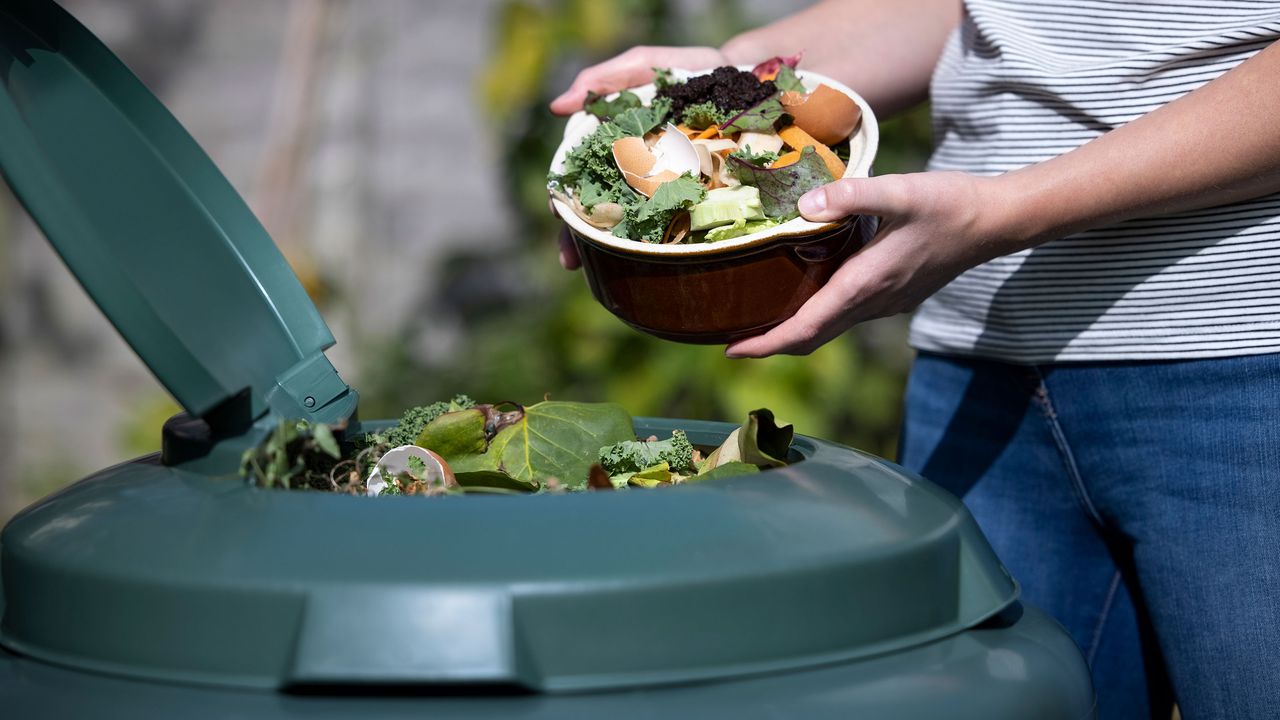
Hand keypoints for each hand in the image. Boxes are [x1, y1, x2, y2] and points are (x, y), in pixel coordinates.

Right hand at [550, 45, 729, 270]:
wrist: (746, 81)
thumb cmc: (688, 73)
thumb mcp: (643, 66)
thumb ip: (604, 79)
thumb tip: (557, 106)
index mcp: (616, 149)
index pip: (580, 179)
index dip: (565, 199)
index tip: (558, 216)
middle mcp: (636, 175)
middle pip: (599, 211)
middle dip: (580, 238)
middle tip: (572, 259)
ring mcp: (666, 192)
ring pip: (632, 228)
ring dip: (611, 252)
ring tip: (599, 270)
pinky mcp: (698, 201)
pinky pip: (677, 227)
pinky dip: (661, 250)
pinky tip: (653, 266)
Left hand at [725, 171, 1025, 357]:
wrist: (996, 221)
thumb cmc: (950, 204)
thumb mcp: (900, 190)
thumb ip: (851, 195)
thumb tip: (805, 206)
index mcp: (864, 284)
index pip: (805, 329)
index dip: (766, 344)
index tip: (731, 349)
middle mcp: (872, 302)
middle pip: (812, 338)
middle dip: (770, 344)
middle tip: (731, 341)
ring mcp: (886, 303)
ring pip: (829, 329)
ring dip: (793, 332)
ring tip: (758, 319)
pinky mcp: (894, 294)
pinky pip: (846, 315)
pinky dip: (816, 317)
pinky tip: (805, 294)